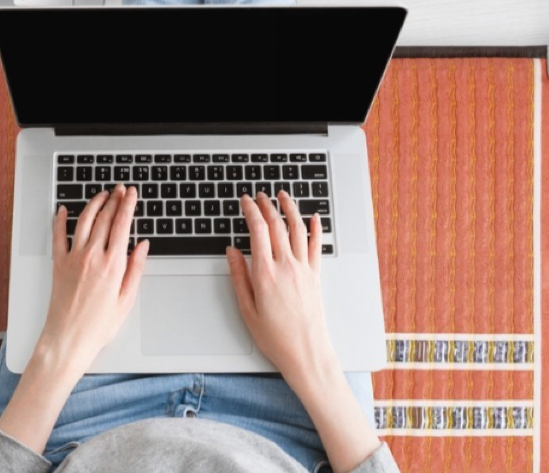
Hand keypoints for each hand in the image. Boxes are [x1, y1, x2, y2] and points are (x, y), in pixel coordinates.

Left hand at [35, 184, 148, 373]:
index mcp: (112, 265)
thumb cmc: (98, 326)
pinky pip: (58, 235)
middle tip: (120, 188)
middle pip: (104, 217)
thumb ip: (136, 269)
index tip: (132, 193)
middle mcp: (92, 256)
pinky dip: (60, 219)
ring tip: (102, 195)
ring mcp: (73, 258)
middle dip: (114, 199)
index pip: (122, 224)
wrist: (68, 339)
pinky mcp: (58, 264)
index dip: (128, 204)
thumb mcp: (127, 300)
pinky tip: (64, 210)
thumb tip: (142, 246)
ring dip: (94, 203)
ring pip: (83, 220)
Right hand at [226, 191, 336, 384]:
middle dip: (266, 205)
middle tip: (259, 195)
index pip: (257, 231)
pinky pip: (316, 246)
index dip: (250, 211)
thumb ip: (238, 277)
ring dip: (290, 208)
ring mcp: (303, 269)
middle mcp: (286, 267)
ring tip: (283, 196)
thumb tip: (232, 252)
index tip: (245, 201)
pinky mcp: (316, 276)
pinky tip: (314, 217)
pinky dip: (316, 228)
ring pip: (298, 229)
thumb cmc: (275, 337)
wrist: (306, 353)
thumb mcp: (246, 309)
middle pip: (277, 225)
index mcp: (265, 274)